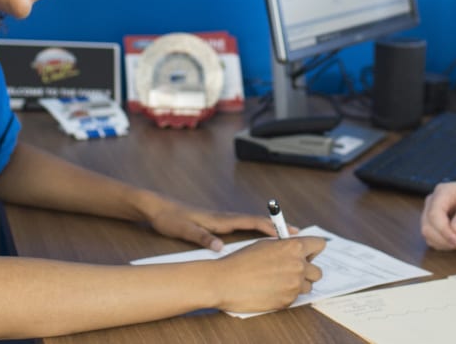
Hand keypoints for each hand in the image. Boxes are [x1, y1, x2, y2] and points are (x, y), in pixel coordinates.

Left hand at [142, 197, 275, 251]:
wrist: (157, 208)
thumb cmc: (170, 218)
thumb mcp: (183, 230)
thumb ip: (202, 238)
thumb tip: (220, 248)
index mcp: (220, 220)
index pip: (251, 222)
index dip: (270, 229)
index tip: (287, 235)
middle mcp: (224, 218)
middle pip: (256, 221)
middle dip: (277, 227)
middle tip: (297, 234)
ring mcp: (221, 219)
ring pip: (251, 223)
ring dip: (268, 229)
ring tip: (285, 237)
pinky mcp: (216, 223)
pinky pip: (243, 226)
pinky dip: (256, 230)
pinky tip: (259, 238)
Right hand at [210, 236, 326, 312]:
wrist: (224, 281)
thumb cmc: (242, 260)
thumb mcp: (266, 244)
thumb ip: (286, 246)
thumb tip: (298, 249)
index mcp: (294, 247)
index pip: (319, 245)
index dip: (313, 249)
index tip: (307, 254)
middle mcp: (298, 266)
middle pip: (317, 271)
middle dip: (307, 271)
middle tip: (291, 270)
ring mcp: (294, 285)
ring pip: (308, 286)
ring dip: (298, 284)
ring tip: (278, 281)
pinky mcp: (287, 301)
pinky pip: (294, 298)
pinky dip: (285, 294)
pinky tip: (269, 290)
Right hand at [420, 181, 455, 249]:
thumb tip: (455, 227)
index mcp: (444, 192)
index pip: (434, 213)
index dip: (443, 230)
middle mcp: (435, 202)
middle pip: (428, 226)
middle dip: (446, 239)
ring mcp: (434, 215)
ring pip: (428, 235)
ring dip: (447, 244)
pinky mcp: (437, 227)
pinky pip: (434, 241)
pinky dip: (447, 246)